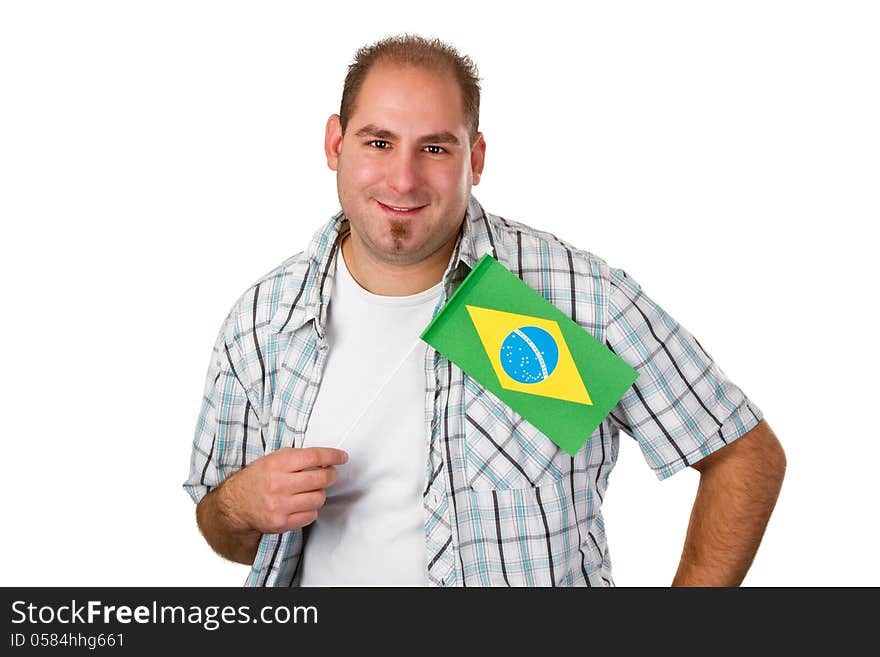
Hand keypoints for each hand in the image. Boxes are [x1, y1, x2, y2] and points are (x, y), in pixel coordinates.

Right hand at [217, 447, 348, 534]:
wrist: (234, 505)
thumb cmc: (256, 480)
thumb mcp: (272, 460)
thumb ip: (297, 457)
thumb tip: (326, 458)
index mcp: (277, 464)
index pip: (314, 456)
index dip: (333, 456)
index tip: (342, 457)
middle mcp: (278, 484)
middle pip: (321, 478)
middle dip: (331, 475)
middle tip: (330, 474)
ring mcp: (280, 505)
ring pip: (319, 498)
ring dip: (320, 494)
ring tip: (311, 491)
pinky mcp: (281, 523)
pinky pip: (311, 515)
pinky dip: (311, 509)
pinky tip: (302, 504)